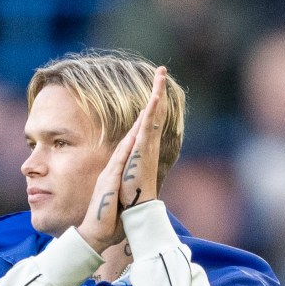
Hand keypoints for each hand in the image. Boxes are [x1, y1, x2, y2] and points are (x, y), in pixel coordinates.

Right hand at [76, 118, 140, 252]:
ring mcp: (110, 175)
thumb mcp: (118, 203)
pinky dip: (128, 146)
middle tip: (153, 99)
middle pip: (127, 141)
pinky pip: (120, 161)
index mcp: (115, 175)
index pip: (128, 150)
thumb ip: (121, 193)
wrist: (94, 235)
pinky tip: (135, 134)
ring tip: (147, 109)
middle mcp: (112, 171)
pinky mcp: (109, 182)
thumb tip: (127, 193)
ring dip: (136, 127)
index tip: (148, 116)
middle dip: (140, 121)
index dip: (137, 132)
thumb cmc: (107, 224)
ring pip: (125, 146)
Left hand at [119, 66, 167, 211]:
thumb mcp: (123, 176)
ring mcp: (146, 148)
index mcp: (141, 150)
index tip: (154, 89)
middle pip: (154, 113)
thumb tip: (126, 159)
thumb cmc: (127, 200)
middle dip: (158, 91)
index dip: (151, 105)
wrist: (132, 214)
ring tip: (161, 73)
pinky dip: (153, 110)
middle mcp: (147, 146)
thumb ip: (126, 164)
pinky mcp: (142, 151)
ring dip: (157, 93)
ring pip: (153, 114)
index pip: (147, 123)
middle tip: (161, 71)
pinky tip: (156, 96)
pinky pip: (148, 126)